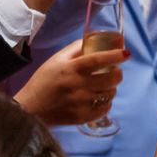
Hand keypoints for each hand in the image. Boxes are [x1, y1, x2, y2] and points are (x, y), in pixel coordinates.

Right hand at [14, 37, 130, 125]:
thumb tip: (93, 39)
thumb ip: (75, 50)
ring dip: (112, 89)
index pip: (97, 59)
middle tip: (116, 72)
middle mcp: (77, 85)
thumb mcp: (56, 60)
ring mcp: (80, 103)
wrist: (30, 108)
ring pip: (108, 95)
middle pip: (108, 79)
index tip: (126, 54)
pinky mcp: (81, 117)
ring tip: (107, 86)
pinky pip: (103, 110)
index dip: (114, 55)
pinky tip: (101, 99)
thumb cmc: (43, 80)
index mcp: (70, 68)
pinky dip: (106, 104)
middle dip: (118, 74)